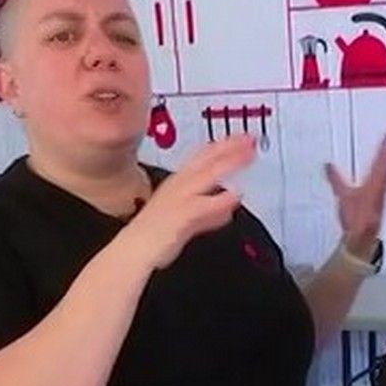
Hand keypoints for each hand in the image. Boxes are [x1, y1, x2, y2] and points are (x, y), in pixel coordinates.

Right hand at [117, 135, 253, 271]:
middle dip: (230, 147)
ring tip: (247, 156)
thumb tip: (228, 201)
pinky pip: (204, 205)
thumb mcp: (189, 214)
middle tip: (249, 139)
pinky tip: (235, 196)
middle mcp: (179, 184)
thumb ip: (212, 208)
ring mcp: (180, 197)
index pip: (203, 156)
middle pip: (207, 159)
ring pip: (207, 174)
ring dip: (229, 163)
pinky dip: (221, 200)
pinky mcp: (182, 215)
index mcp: (179, 181)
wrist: (136, 247)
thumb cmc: (157, 231)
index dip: (223, 144)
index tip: (241, 138)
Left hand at [326, 133, 385, 253]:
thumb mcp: (342, 192)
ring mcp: (377, 194)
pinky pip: (380, 185)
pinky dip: (384, 178)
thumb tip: (327, 166)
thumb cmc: (354, 218)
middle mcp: (375, 187)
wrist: (359, 236)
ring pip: (383, 174)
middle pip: (381, 166)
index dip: (382, 150)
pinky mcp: (376, 201)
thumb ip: (336, 178)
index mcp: (371, 184)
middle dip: (385, 152)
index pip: (378, 163)